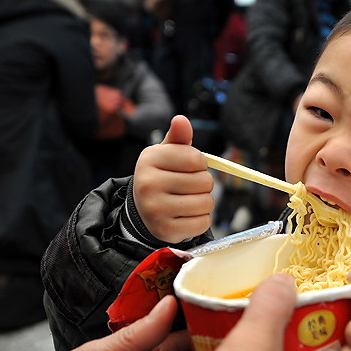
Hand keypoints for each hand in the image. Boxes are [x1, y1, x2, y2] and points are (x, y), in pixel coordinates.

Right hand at [133, 115, 214, 242]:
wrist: (144, 210)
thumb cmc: (162, 176)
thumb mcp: (167, 154)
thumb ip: (178, 138)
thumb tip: (181, 120)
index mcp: (149, 159)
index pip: (196, 159)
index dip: (200, 163)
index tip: (190, 167)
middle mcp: (147, 184)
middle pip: (204, 182)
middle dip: (203, 184)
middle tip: (188, 186)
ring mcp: (155, 209)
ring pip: (206, 203)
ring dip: (204, 202)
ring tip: (188, 200)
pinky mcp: (165, 230)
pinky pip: (203, 223)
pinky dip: (201, 219)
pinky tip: (186, 215)